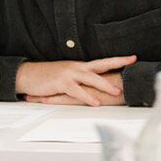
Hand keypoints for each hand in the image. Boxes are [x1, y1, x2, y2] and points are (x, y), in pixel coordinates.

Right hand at [14, 56, 135, 106]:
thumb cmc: (47, 77)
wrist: (28, 75)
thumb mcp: (66, 76)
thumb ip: (80, 81)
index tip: (132, 57)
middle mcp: (77, 68)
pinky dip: (87, 97)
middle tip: (131, 63)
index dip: (117, 60)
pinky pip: (77, 91)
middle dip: (117, 63)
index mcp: (79, 67)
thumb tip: (94, 87)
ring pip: (91, 78)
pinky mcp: (61, 83)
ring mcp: (69, 74)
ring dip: (105, 84)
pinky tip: (95, 103)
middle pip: (100, 64)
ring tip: (117, 91)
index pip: (102, 62)